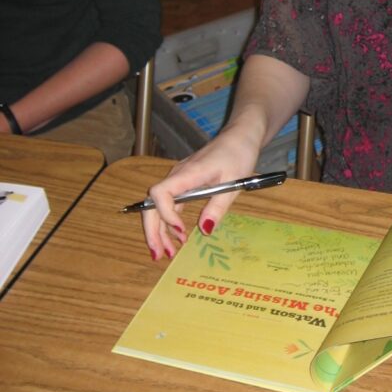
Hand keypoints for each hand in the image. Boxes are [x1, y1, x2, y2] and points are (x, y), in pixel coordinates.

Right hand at [141, 123, 260, 260]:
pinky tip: (175, 237)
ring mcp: (179, 180)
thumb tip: (204, 230)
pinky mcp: (184, 183)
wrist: (239, 136)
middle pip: (152, 204)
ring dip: (159, 230)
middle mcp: (178, 176)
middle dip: (153, 230)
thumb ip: (218, 206)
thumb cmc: (238, 154)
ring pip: (158, 206)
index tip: (181, 231)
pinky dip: (169, 221)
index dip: (166, 214)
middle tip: (158, 255)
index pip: (161, 193)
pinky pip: (170, 204)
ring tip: (165, 253)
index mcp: (187, 173)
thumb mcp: (233, 183)